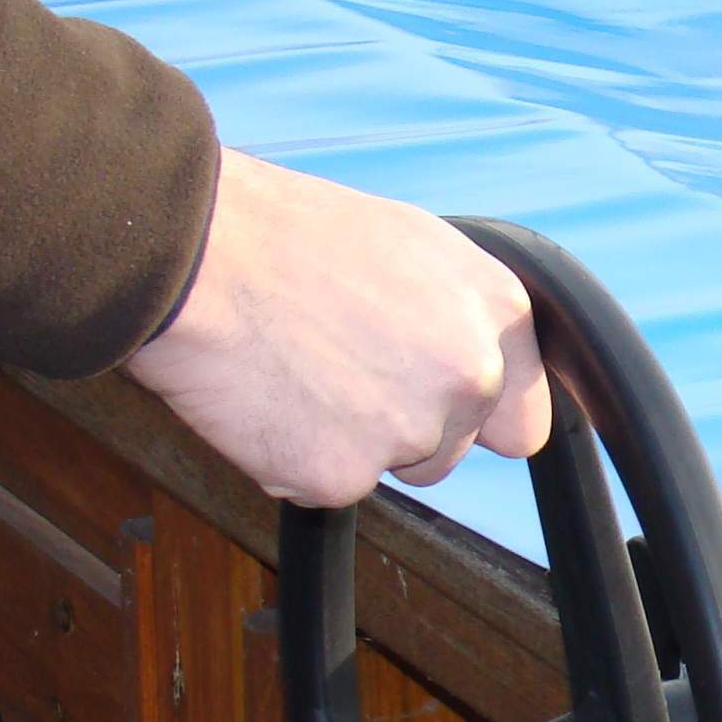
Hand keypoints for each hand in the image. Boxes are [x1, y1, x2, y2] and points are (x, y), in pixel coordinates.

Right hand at [125, 148, 551, 505]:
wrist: (199, 255)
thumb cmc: (290, 235)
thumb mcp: (410, 247)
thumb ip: (458, 315)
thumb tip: (479, 367)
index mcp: (496, 314)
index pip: (522, 419)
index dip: (476, 419)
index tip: (437, 408)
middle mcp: (470, 376)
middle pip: (450, 452)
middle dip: (404, 429)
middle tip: (338, 368)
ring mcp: (410, 430)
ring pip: (389, 470)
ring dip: (349, 443)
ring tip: (297, 369)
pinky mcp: (342, 475)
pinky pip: (323, 487)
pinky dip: (290, 458)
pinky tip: (265, 397)